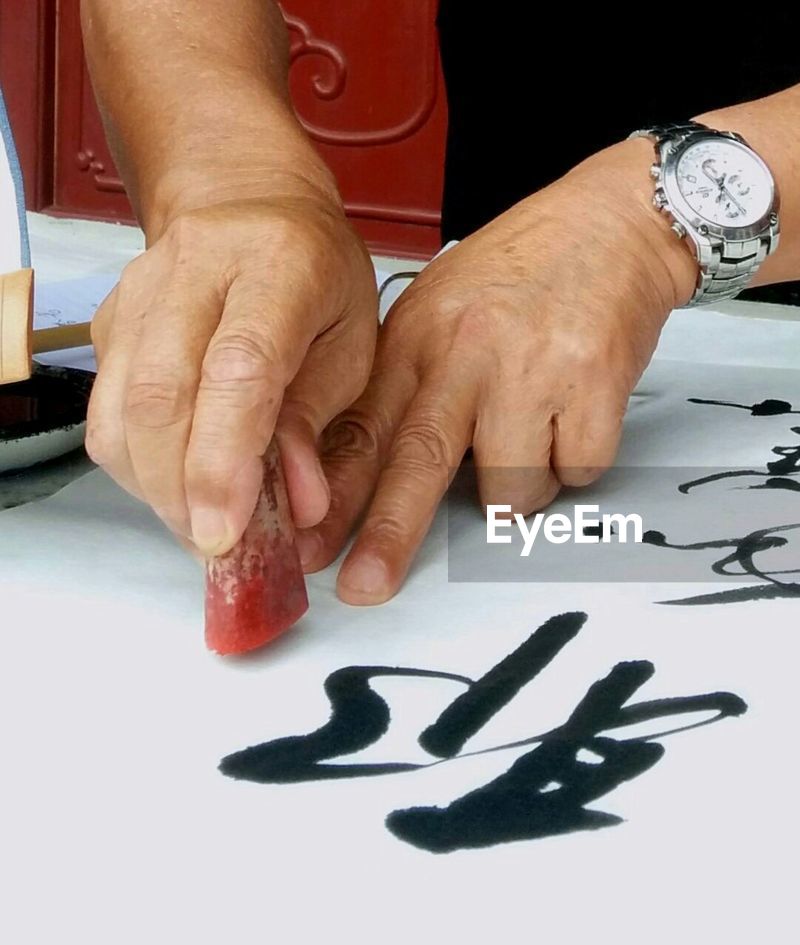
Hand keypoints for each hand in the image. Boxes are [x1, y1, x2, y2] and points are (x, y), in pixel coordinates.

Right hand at [87, 188, 378, 555]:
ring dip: (156, 488)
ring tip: (203, 521)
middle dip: (183, 491)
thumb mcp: (354, 343)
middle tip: (218, 545)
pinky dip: (138, 465)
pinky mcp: (108, 322)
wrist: (251, 204)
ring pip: (118, 411)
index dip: (224, 460)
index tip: (226, 531)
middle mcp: (194, 270)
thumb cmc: (318, 278)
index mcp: (277, 267)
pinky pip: (105, 411)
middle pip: (161, 397)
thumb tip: (299, 506)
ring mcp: (138, 293)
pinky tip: (180, 483)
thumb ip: (321, 422)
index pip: (237, 371)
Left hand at [300, 138, 697, 604]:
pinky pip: (577, 470)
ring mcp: (531, 368)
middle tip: (365, 586)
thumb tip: (368, 473)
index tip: (308, 548)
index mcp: (419, 336)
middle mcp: (468, 352)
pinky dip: (576, 461)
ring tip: (533, 437)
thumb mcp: (443, 310)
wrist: (614, 223)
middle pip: (419, 460)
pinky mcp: (592, 382)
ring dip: (521, 490)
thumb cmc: (527, 269)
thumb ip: (409, 383)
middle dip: (388, 535)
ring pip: (511, 487)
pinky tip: (574, 413)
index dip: (334, 497)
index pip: (364, 427)